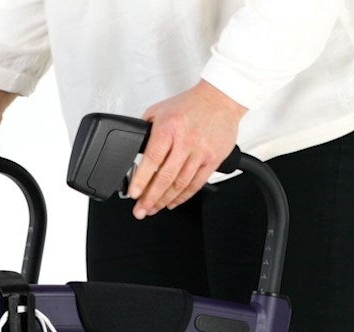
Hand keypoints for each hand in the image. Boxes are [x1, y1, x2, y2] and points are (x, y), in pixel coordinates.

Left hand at [127, 80, 246, 218]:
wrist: (221, 99)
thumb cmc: (190, 104)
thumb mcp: (159, 110)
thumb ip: (145, 128)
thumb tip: (133, 146)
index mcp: (169, 128)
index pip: (152, 160)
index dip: (141, 180)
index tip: (134, 194)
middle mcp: (185, 141)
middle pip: (165, 177)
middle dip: (150, 198)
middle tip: (140, 210)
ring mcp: (200, 152)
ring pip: (180, 184)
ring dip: (165, 200)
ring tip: (153, 208)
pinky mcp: (213, 160)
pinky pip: (196, 183)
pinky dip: (184, 196)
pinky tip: (173, 202)